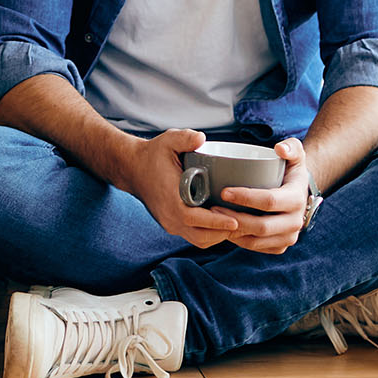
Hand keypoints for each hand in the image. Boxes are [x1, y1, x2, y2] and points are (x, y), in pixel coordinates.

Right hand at [119, 128, 243, 249]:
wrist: (132, 169)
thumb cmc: (152, 156)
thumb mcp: (167, 141)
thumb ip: (184, 138)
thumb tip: (202, 138)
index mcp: (170, 200)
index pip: (195, 219)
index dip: (216, 222)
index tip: (236, 221)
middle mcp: (170, 217)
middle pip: (201, 236)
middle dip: (224, 233)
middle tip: (245, 222)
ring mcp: (170, 223)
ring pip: (200, 240)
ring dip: (218, 235)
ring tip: (237, 224)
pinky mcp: (172, 225)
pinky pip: (195, 236)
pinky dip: (211, 233)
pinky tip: (224, 223)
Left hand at [219, 137, 310, 254]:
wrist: (299, 192)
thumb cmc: (290, 170)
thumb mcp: (296, 154)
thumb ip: (291, 147)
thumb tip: (279, 149)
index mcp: (297, 198)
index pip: (269, 201)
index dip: (245, 197)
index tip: (224, 191)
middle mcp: (296, 221)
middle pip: (261, 226)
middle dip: (234, 219)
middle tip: (212, 208)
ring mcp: (289, 237)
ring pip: (256, 240)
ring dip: (233, 232)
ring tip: (214, 218)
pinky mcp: (280, 246)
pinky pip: (256, 248)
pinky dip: (238, 241)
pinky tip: (224, 230)